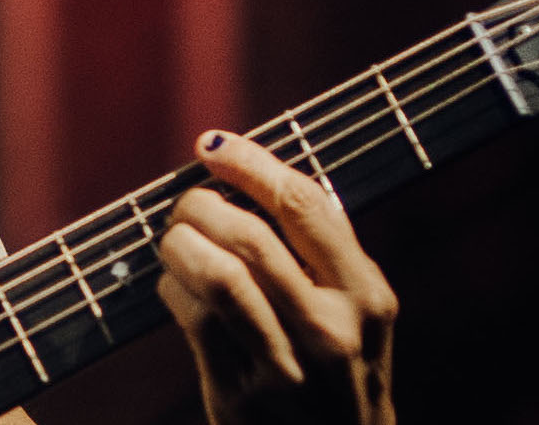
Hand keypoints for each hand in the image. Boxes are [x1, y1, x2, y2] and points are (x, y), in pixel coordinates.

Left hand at [157, 130, 397, 424]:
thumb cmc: (341, 369)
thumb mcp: (358, 313)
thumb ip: (324, 251)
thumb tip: (256, 171)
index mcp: (366, 296)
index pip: (303, 206)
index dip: (250, 163)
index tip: (212, 145)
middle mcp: (331, 329)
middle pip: (249, 235)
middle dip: (200, 205)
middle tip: (185, 204)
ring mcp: (286, 366)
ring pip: (215, 274)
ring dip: (179, 243)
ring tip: (174, 239)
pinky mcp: (241, 394)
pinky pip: (192, 316)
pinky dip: (172, 288)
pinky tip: (176, 286)